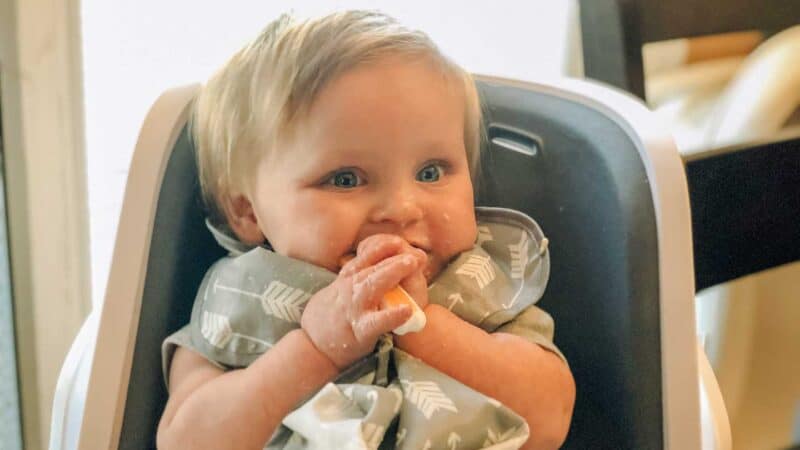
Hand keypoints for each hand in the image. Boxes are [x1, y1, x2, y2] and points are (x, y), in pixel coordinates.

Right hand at [300, 236, 425, 368]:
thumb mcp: (337, 291)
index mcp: (346, 280)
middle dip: (393, 257)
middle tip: (415, 253)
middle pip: (372, 268)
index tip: (398, 240)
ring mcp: (354, 309)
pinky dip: (392, 315)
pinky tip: (407, 310)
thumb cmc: (328, 317)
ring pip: (373, 286)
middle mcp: (349, 289)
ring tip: (412, 264)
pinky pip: (377, 322)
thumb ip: (354, 278)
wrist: (312, 346)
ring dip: (392, 272)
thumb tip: (375, 266)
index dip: (382, 246)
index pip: (364, 257)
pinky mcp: (359, 330)